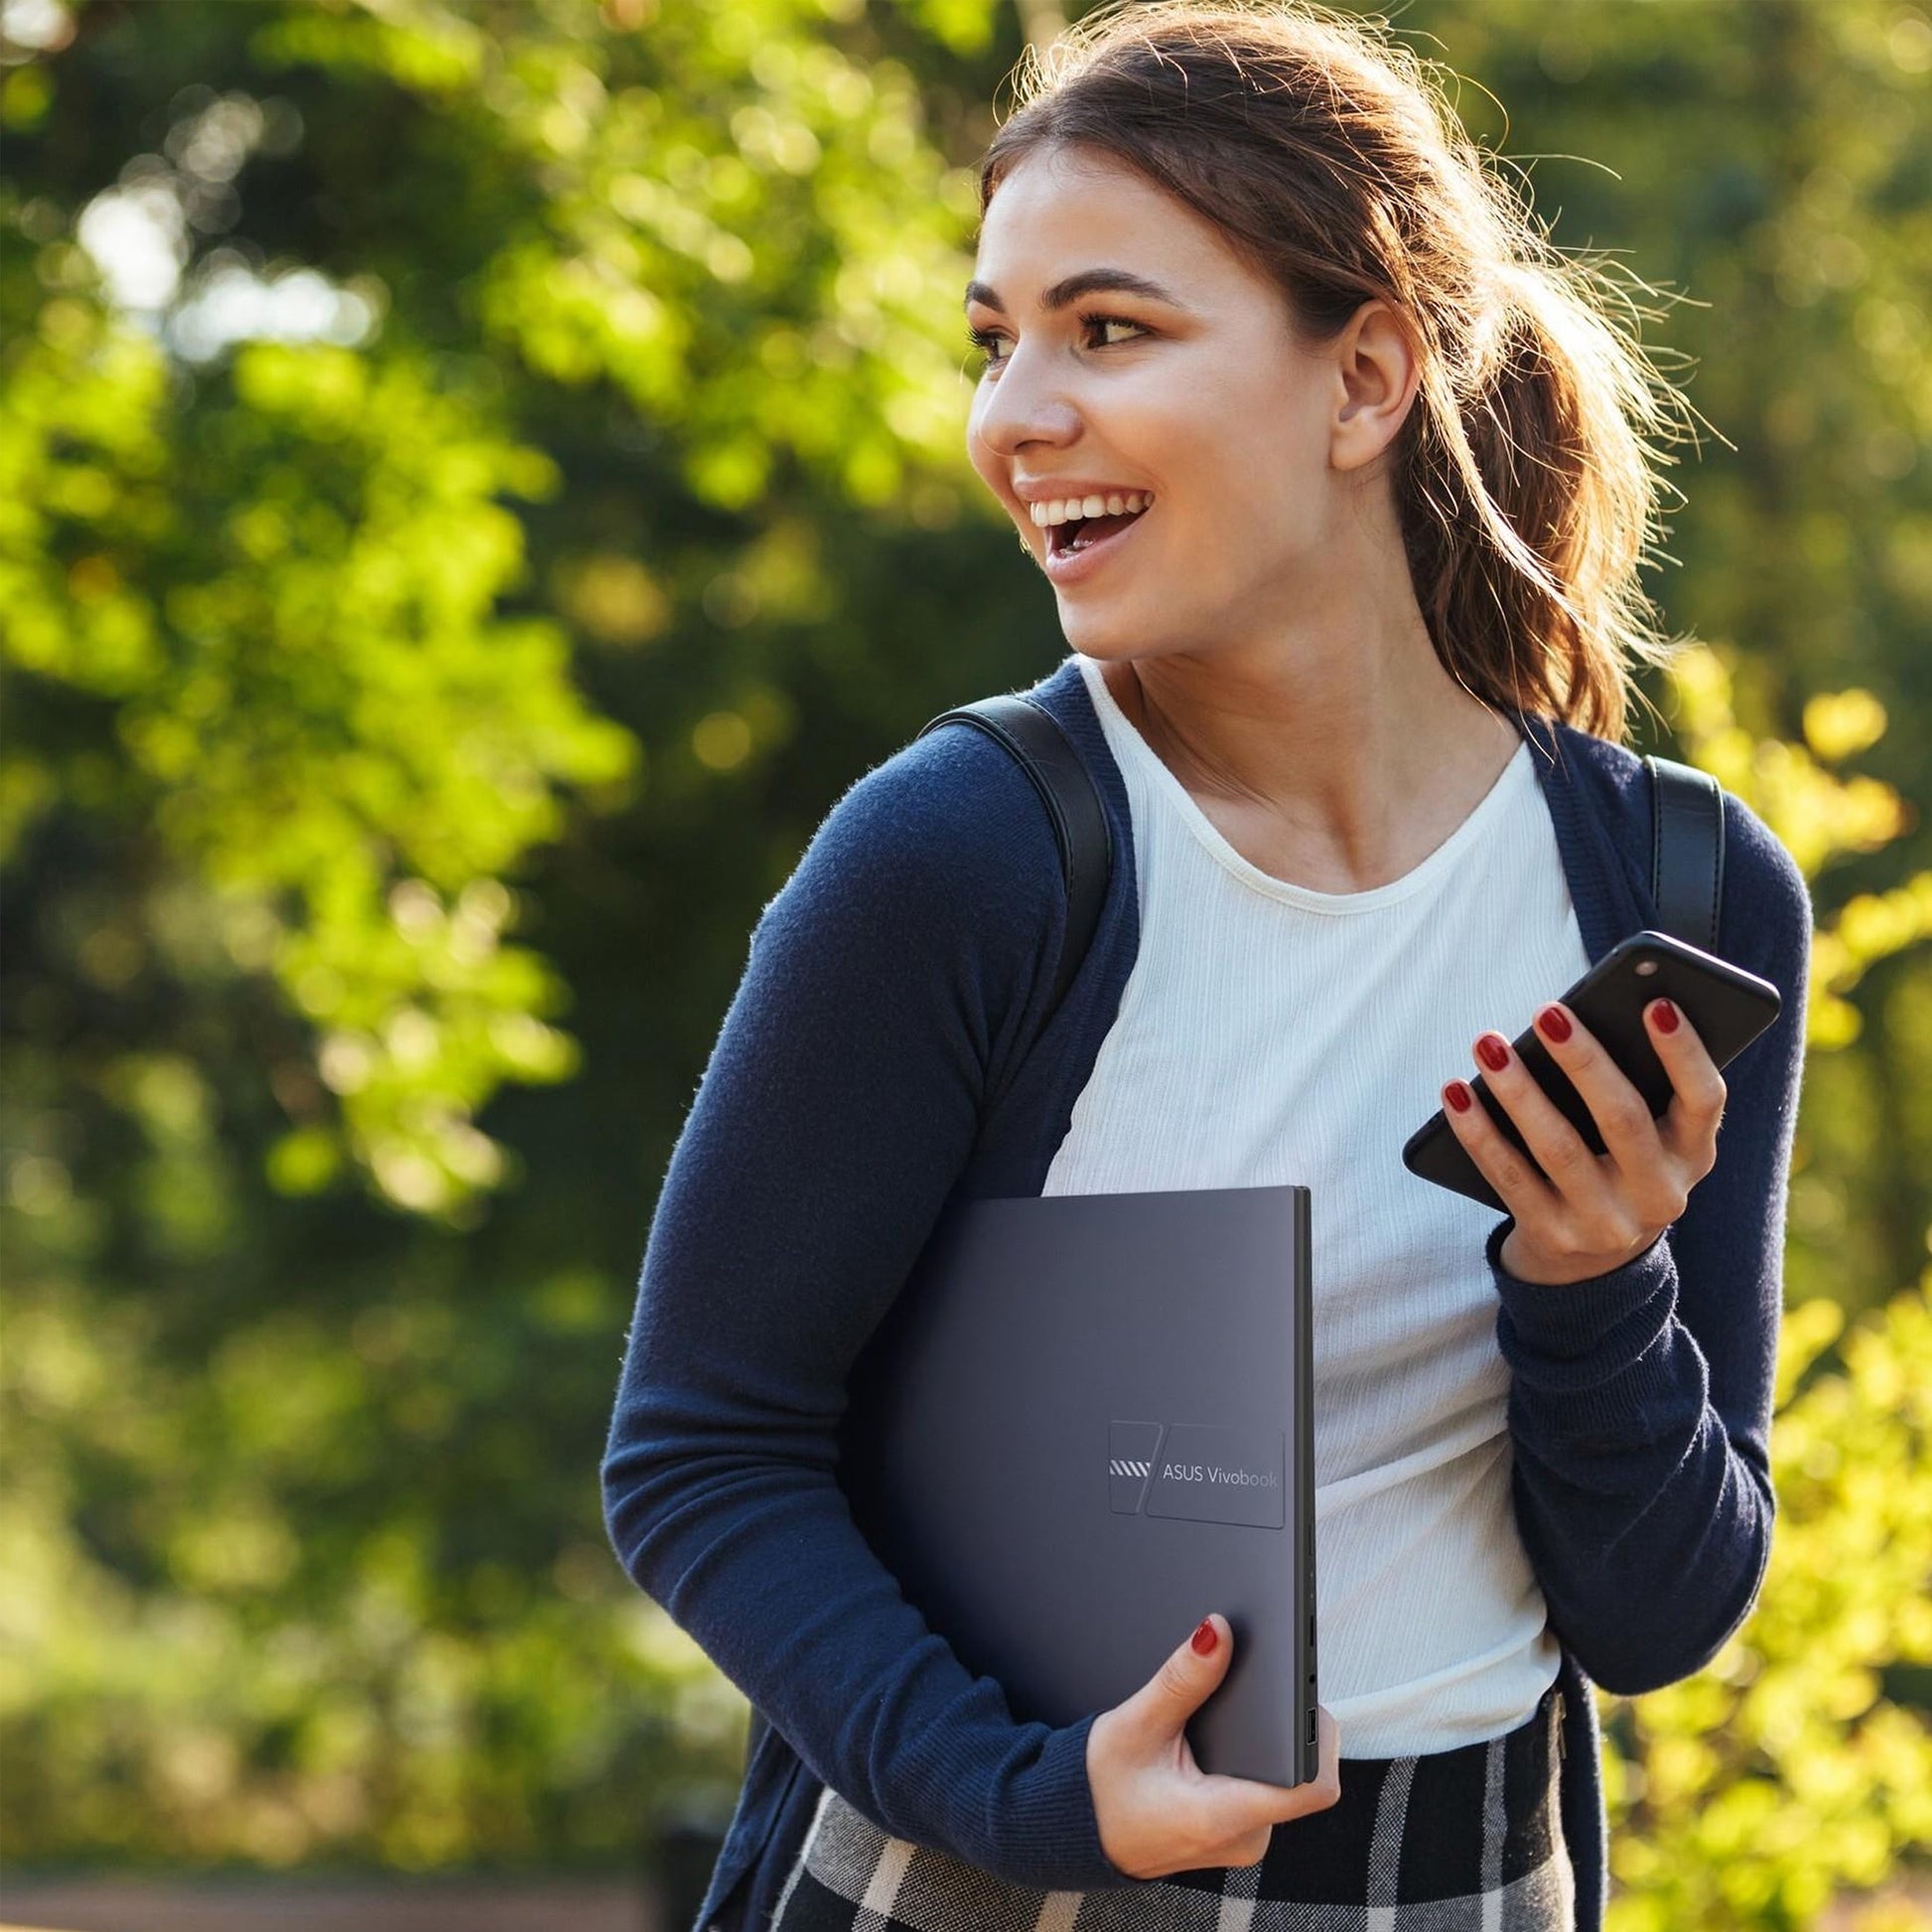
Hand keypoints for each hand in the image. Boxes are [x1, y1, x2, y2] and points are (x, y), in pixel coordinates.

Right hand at [1086, 1613, 1339, 1879]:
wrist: (1078, 1830)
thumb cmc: (1098, 1789)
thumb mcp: (1136, 1725)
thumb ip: (1182, 1680)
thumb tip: (1217, 1632)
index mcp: (1222, 1818)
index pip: (1311, 1785)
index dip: (1317, 1734)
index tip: (1304, 1688)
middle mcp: (1244, 1837)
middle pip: (1301, 1771)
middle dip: (1286, 1722)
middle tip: (1258, 1678)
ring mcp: (1243, 1838)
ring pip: (1285, 1777)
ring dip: (1269, 1738)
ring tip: (1233, 1706)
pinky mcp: (1238, 1831)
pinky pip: (1267, 1787)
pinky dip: (1255, 1755)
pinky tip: (1226, 1733)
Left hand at [1442, 997, 1724, 1286]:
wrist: (1586, 1265)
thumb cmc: (1613, 1164)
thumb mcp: (1645, 1137)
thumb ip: (1633, 1087)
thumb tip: (1572, 1022)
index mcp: (1692, 1155)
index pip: (1705, 1100)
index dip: (1685, 1052)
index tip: (1656, 1003)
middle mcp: (1659, 1194)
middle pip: (1623, 1118)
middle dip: (1583, 1061)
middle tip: (1546, 1012)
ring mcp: (1606, 1223)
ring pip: (1559, 1147)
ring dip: (1519, 1090)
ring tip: (1488, 1045)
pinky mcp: (1553, 1236)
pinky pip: (1509, 1176)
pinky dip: (1478, 1131)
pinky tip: (1456, 1092)